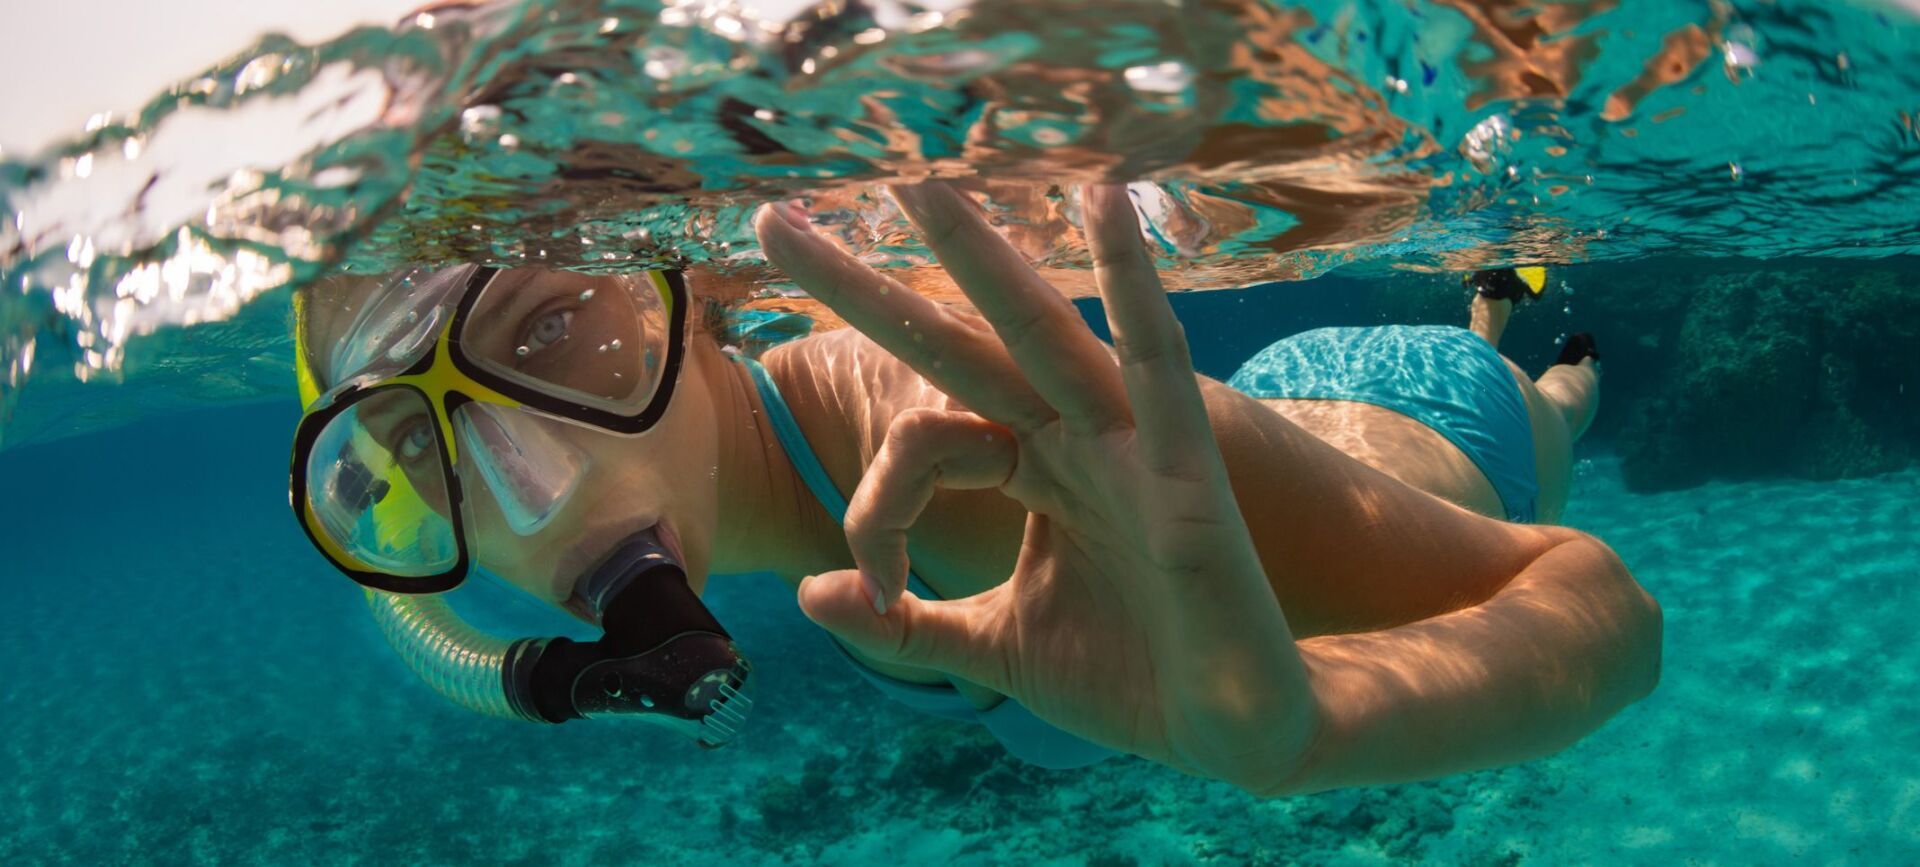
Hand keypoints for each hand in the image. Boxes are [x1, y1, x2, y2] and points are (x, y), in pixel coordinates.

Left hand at [753, 183, 1318, 787]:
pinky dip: (1135, 286)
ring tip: (918, 186)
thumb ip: (904, 626)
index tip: (875, 589)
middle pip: (953, 344)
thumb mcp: (993, 651)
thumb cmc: (1131, 682)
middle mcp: (1069, 441)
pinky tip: (1108, 208)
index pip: (920, 445)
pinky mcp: (1182, 465)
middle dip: (864, 287)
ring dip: (980, 258)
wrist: (1233, 737)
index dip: (875, 512)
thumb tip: (808, 593)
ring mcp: (1125, 444)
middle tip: (771, 225)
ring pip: (1039, 332)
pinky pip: (1154, 361)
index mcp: (1029, 475)